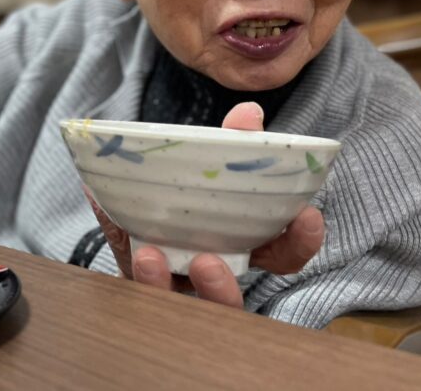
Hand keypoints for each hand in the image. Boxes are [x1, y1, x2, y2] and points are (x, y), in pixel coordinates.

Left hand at [87, 101, 325, 307]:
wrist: (140, 203)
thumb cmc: (192, 189)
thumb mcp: (211, 166)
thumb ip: (230, 144)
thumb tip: (248, 114)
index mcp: (244, 246)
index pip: (282, 255)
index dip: (299, 241)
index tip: (308, 216)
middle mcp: (214, 274)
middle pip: (230, 303)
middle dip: (222, 289)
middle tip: (207, 261)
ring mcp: (175, 285)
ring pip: (175, 306)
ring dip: (161, 284)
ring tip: (149, 255)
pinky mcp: (139, 284)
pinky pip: (132, 284)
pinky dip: (120, 249)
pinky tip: (111, 223)